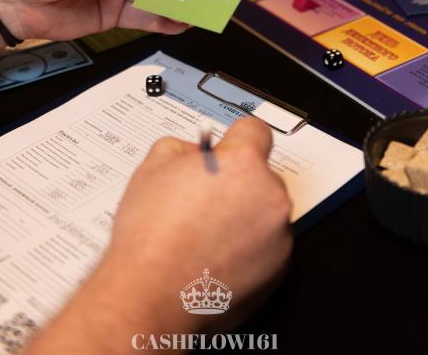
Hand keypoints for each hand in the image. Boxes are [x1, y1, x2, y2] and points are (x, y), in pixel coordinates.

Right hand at [26, 118, 292, 353]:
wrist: (149, 296)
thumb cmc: (151, 237)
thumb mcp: (153, 165)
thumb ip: (184, 146)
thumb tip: (198, 152)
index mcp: (243, 163)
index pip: (255, 130)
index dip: (234, 138)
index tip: (226, 148)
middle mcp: (269, 196)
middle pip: (261, 173)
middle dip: (237, 181)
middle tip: (203, 197)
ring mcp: (278, 236)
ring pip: (265, 210)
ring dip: (243, 214)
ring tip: (204, 231)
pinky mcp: (278, 270)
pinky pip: (267, 244)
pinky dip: (247, 246)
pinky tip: (213, 253)